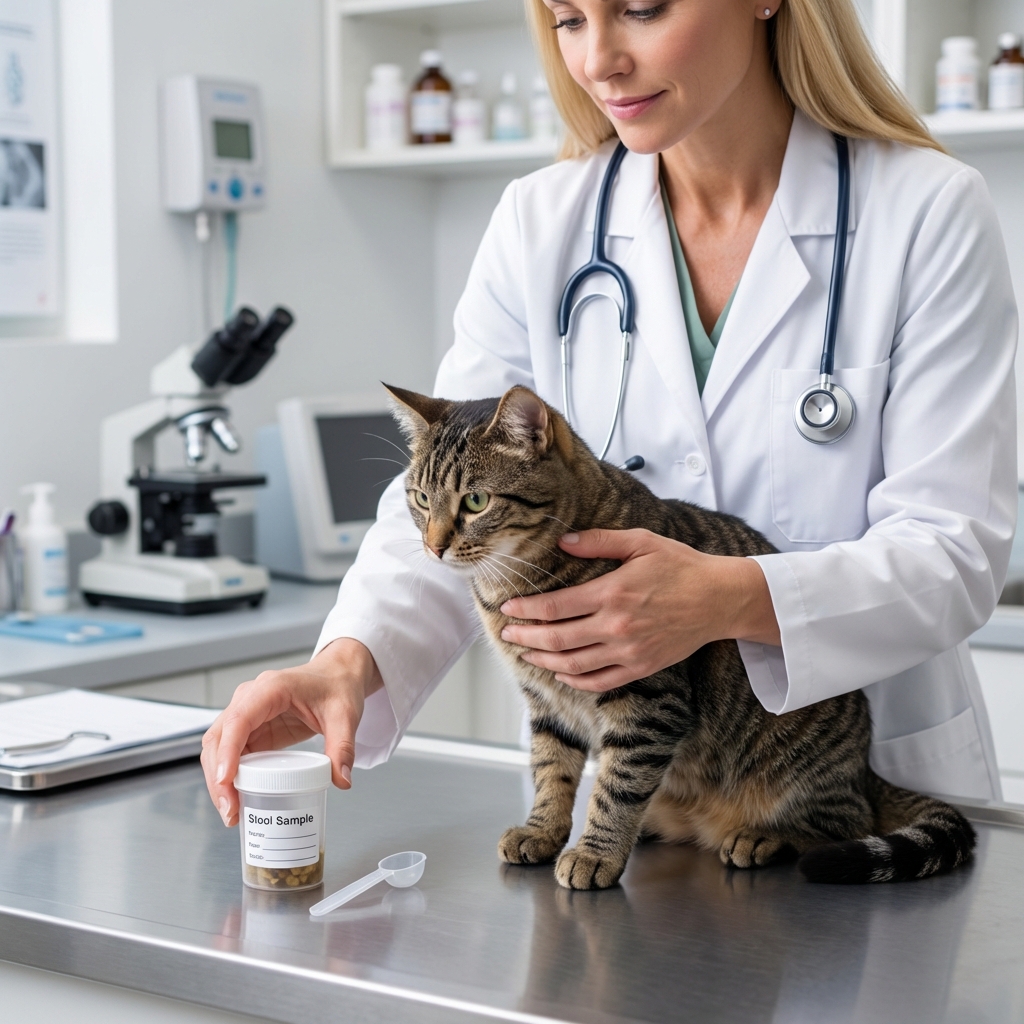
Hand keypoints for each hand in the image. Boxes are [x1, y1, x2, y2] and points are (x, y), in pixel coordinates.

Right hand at [201, 638, 382, 826]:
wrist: (338, 675)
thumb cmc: (337, 686)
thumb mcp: (345, 716)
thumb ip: (343, 748)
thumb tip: (341, 781)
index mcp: (271, 688)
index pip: (239, 719)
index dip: (227, 751)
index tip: (225, 781)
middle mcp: (251, 698)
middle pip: (219, 737)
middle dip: (218, 776)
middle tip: (231, 811)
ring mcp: (248, 713)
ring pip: (219, 747)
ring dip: (219, 780)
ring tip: (233, 812)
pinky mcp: (252, 728)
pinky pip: (232, 752)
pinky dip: (230, 776)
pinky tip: (237, 798)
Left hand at [498, 529, 778, 691]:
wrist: (720, 598)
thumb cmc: (681, 566)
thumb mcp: (641, 542)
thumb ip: (599, 541)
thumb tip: (563, 541)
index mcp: (612, 592)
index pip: (556, 607)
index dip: (527, 610)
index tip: (508, 609)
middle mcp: (617, 626)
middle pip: (558, 639)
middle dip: (526, 638)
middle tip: (507, 635)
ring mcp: (629, 650)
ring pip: (574, 663)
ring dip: (544, 660)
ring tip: (526, 654)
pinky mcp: (641, 666)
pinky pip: (600, 681)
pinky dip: (575, 680)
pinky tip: (561, 672)